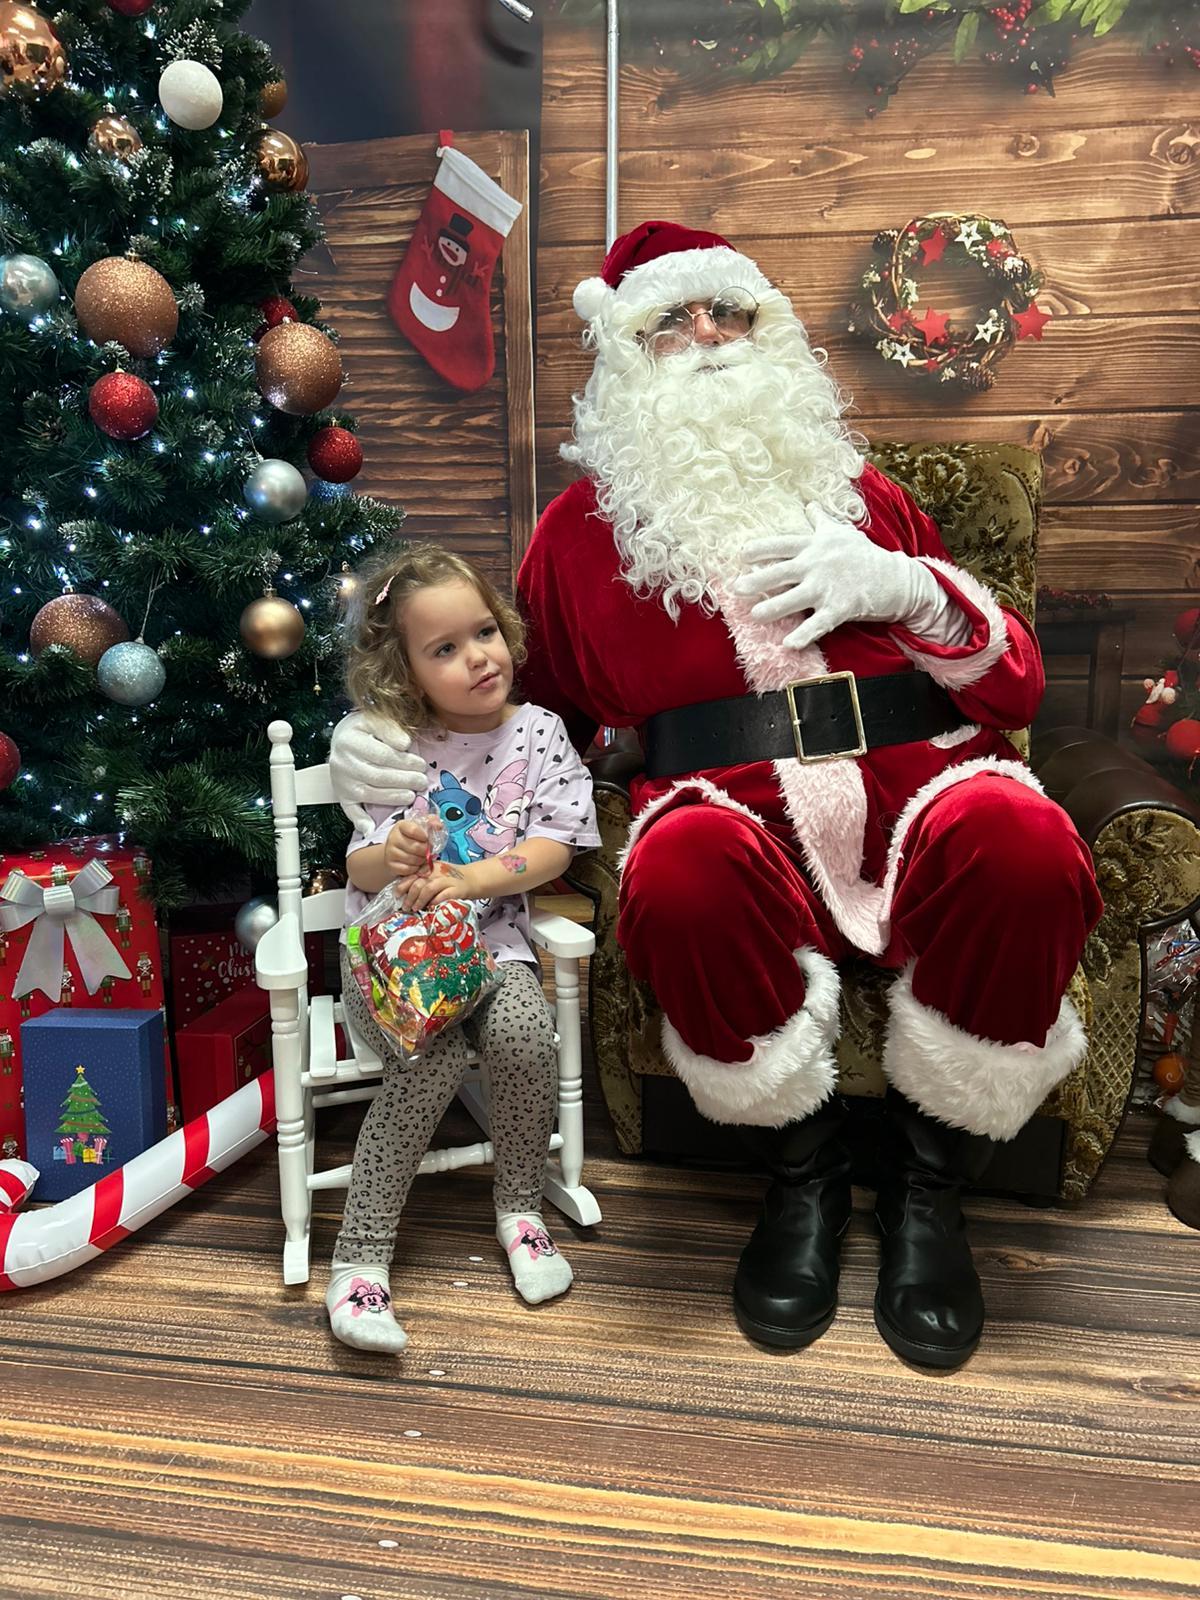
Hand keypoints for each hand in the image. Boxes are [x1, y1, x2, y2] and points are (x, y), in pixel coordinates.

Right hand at [328, 710, 427, 835]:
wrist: (342, 739)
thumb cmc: (364, 729)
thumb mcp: (375, 719)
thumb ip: (390, 728)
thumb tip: (405, 744)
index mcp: (350, 740)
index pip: (382, 754)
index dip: (404, 761)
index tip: (421, 763)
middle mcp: (342, 762)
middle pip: (378, 775)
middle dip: (404, 780)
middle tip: (422, 780)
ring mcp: (341, 781)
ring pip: (369, 794)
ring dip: (394, 797)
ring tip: (412, 795)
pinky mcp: (341, 795)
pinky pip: (350, 810)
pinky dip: (360, 821)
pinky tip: (372, 828)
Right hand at [384, 820, 434, 882]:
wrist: (396, 849)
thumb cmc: (412, 837)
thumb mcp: (421, 826)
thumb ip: (432, 822)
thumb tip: (439, 826)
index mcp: (401, 826)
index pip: (414, 830)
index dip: (424, 836)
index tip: (427, 839)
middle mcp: (393, 838)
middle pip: (415, 847)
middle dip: (426, 851)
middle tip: (428, 851)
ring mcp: (390, 852)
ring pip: (412, 859)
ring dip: (421, 860)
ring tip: (422, 857)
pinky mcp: (391, 864)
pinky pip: (407, 869)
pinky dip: (415, 869)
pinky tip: (416, 864)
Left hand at [397, 860, 475, 913]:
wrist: (473, 879)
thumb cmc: (450, 878)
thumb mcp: (434, 875)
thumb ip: (421, 879)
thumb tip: (402, 891)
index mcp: (429, 868)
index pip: (412, 875)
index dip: (402, 885)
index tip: (397, 895)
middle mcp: (437, 873)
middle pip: (418, 883)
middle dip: (409, 897)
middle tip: (405, 907)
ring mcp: (447, 881)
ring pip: (428, 889)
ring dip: (419, 900)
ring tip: (415, 908)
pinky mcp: (456, 890)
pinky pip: (443, 895)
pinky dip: (434, 902)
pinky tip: (430, 907)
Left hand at [733, 503, 936, 651]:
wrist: (897, 578)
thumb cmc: (865, 555)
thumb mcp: (842, 532)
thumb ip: (821, 521)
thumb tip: (809, 504)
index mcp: (816, 546)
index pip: (783, 544)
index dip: (761, 549)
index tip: (741, 554)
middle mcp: (818, 565)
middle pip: (783, 571)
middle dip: (758, 580)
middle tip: (736, 588)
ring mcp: (828, 587)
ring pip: (796, 598)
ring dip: (774, 608)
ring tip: (755, 616)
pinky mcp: (841, 608)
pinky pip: (819, 623)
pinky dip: (804, 634)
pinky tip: (788, 644)